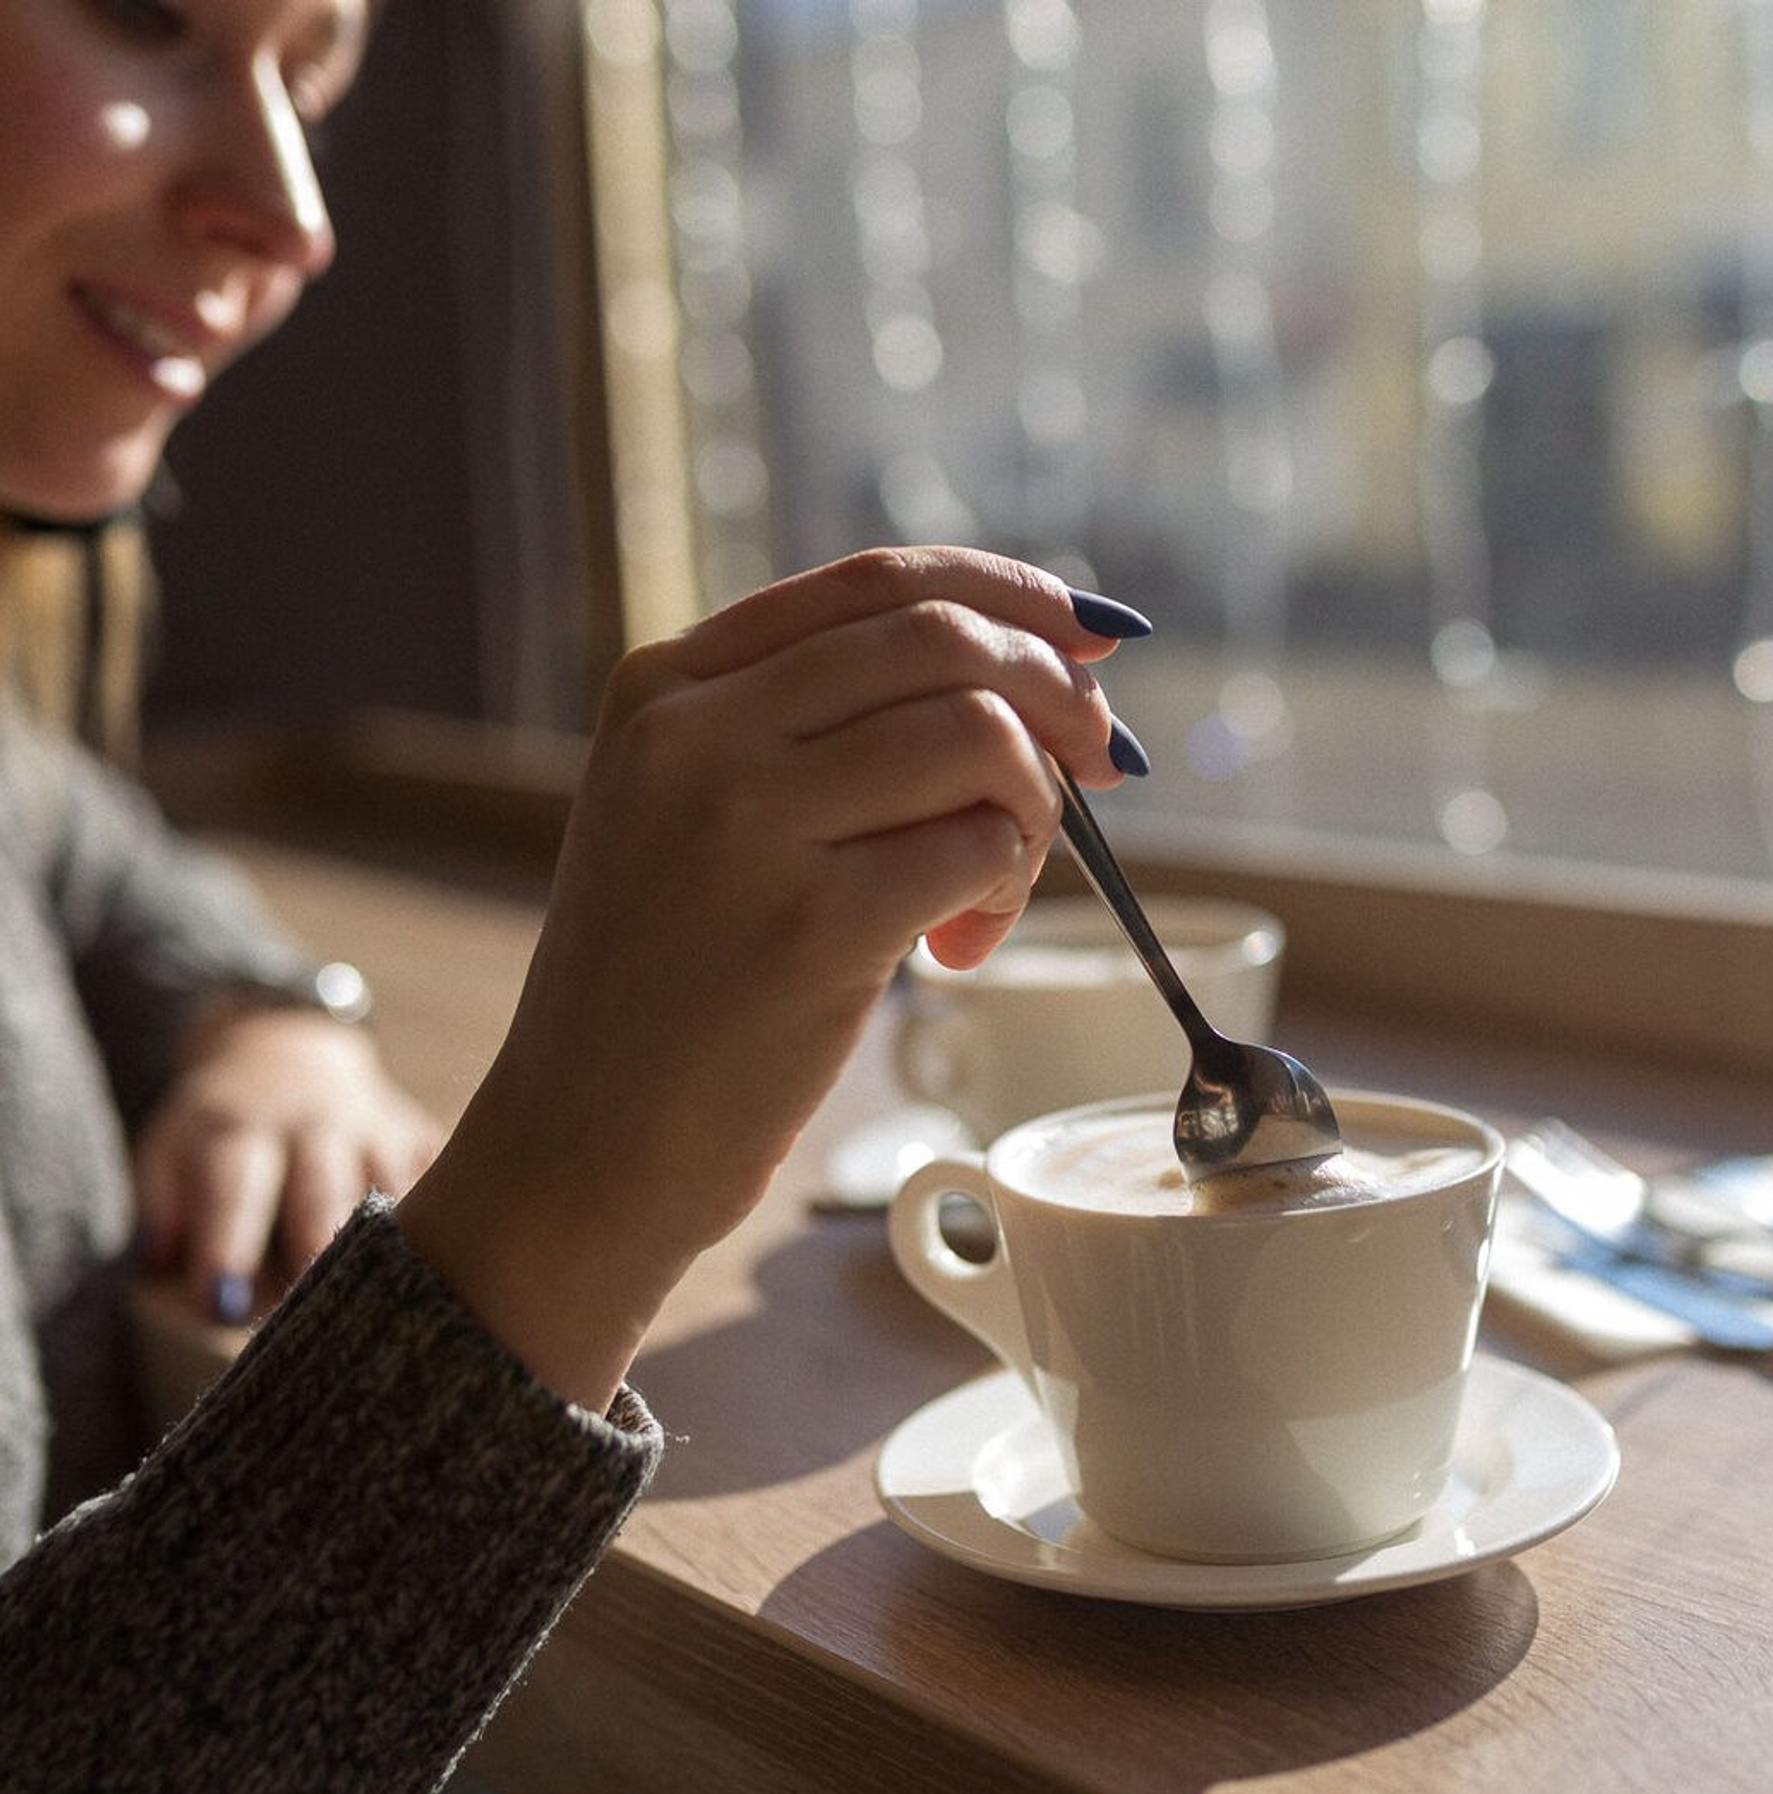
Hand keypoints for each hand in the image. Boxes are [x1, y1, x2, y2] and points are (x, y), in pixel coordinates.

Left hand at [133, 1004, 442, 1322]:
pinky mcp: (421, 1136)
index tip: (220, 1303)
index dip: (227, 1245)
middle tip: (316, 1316)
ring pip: (393, 1188)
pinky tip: (451, 1257)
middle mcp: (313, 1123)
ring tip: (392, 1300)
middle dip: (318, 1249)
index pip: (233, 1189)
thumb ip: (161, 1208)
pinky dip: (447, 1217)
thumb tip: (169, 1268)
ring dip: (391, 1245)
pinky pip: (444, 1178)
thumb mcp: (168, 1150)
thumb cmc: (223, 1128)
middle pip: (323, 1191)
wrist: (289, 1051)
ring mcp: (376, 1128)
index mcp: (239, 1129)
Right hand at [395, 546, 1135, 1406]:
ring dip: (1035, 807)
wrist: (583, 1145)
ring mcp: (748, 825)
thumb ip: (807, 731)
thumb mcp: (685, 813)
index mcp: (668, 687)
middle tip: (1101, 762)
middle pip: (945, 640)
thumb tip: (1019, 676)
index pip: (877, 582)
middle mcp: (699, 733)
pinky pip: (981, 849)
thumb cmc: (664, 985)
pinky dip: (1009, 887)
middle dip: (1057, 691)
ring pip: (980, 735)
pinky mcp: (811, 928)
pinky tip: (960, 947)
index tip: (1089, 634)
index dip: (1011, 592)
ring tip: (996, 886)